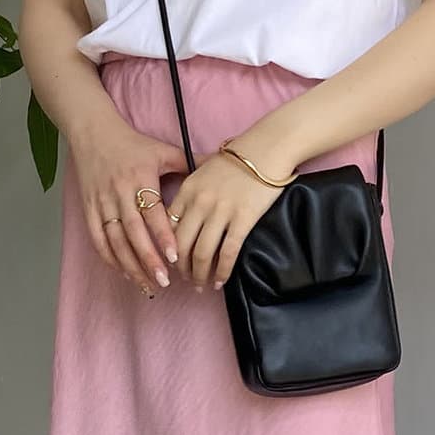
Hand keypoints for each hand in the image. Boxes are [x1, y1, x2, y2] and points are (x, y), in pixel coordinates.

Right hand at [70, 118, 190, 294]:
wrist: (93, 133)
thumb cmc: (133, 144)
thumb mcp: (162, 150)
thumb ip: (190, 162)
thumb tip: (221, 164)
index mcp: (140, 178)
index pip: (152, 212)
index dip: (162, 236)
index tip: (174, 257)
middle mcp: (119, 192)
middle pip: (132, 232)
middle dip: (147, 258)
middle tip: (164, 281)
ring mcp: (102, 202)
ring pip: (114, 240)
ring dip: (130, 265)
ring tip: (147, 285)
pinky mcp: (88, 209)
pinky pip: (98, 238)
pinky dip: (110, 258)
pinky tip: (124, 273)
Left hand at [170, 148, 287, 290]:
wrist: (266, 149)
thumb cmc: (237, 160)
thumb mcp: (204, 171)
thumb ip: (192, 193)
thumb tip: (184, 218)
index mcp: (187, 190)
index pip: (168, 226)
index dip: (167, 249)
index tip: (171, 262)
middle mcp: (200, 202)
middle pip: (182, 245)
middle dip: (181, 268)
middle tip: (185, 280)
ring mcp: (221, 212)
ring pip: (202, 253)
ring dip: (199, 274)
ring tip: (202, 285)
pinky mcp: (242, 219)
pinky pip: (227, 253)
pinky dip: (222, 272)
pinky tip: (220, 281)